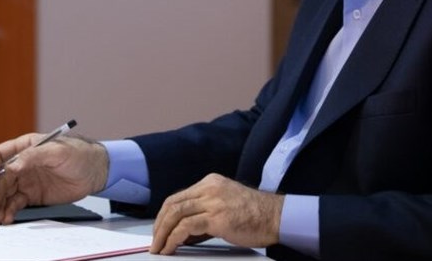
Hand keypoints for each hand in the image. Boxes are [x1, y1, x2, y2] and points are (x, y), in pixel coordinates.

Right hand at [0, 134, 107, 224]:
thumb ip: (35, 156)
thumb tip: (13, 165)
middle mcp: (22, 164)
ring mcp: (26, 180)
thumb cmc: (80, 154)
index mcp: (26, 147)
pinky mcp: (32, 195)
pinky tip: (7, 218)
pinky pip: (15, 203)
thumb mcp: (58, 151)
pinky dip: (9, 211)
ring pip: (4, 193)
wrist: (96, 171)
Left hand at [151, 173, 283, 254]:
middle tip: (155, 241)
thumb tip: (183, 234)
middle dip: (159, 225)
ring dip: (162, 233)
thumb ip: (204, 215)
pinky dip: (173, 238)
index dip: (164, 215)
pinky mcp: (217, 217)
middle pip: (173, 204)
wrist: (276, 217)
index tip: (159, 230)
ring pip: (176, 213)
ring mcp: (213, 201)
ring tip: (159, 248)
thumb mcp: (225, 207)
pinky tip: (171, 248)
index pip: (178, 197)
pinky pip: (186, 227)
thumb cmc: (255, 215)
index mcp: (210, 182)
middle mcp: (209, 188)